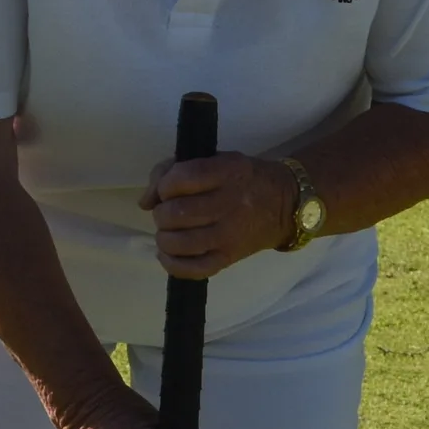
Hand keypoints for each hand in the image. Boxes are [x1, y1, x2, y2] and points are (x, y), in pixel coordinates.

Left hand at [139, 151, 292, 279]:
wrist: (283, 205)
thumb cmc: (242, 178)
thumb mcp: (216, 159)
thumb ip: (175, 170)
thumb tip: (145, 201)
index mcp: (228, 172)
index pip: (183, 179)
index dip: (164, 185)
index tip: (167, 189)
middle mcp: (230, 204)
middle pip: (177, 213)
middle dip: (162, 213)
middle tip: (168, 213)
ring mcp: (229, 235)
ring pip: (180, 243)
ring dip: (164, 238)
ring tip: (168, 232)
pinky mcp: (228, 258)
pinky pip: (193, 269)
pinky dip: (172, 264)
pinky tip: (168, 254)